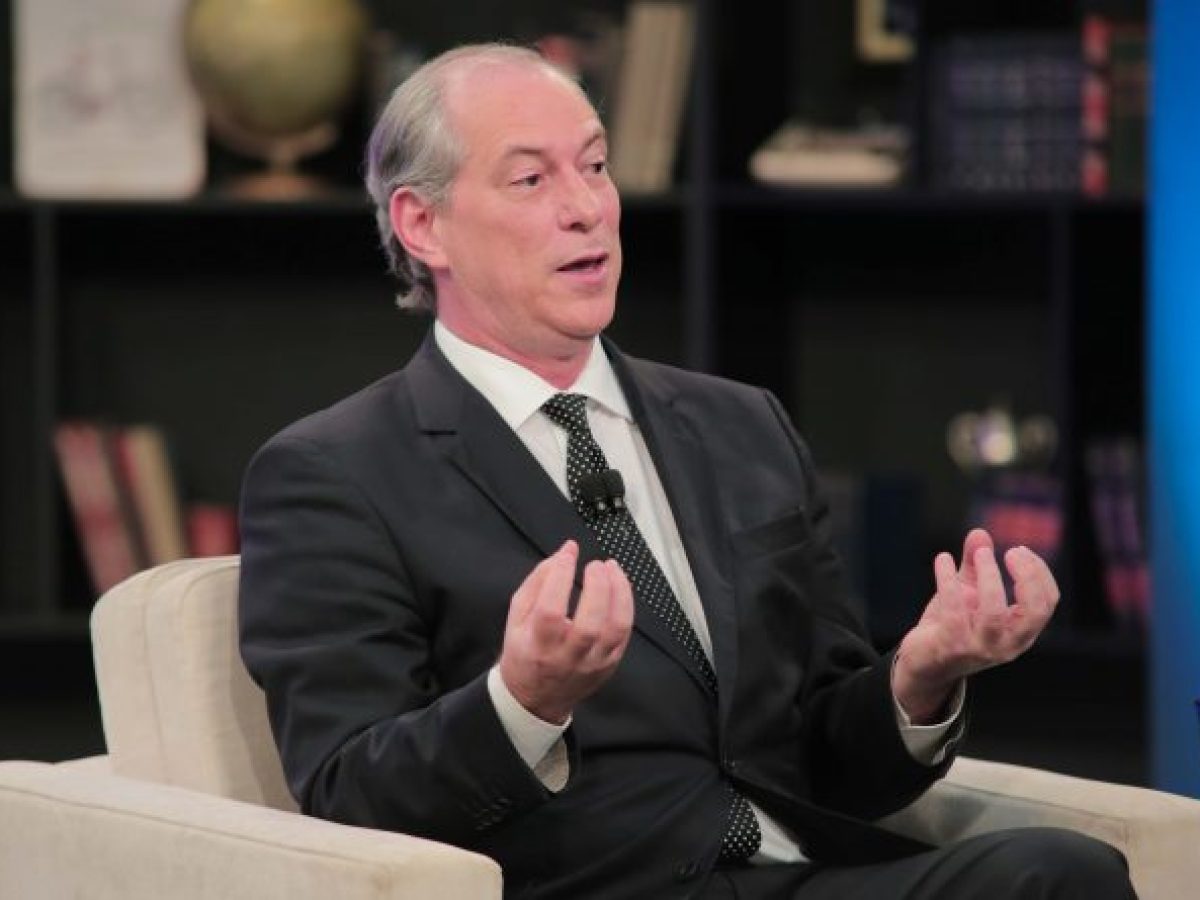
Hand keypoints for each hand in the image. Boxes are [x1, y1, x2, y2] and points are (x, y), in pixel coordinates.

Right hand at [499, 541, 634, 723]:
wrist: (536, 697)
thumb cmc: (526, 651)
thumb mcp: (516, 617)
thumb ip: (537, 582)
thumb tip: (563, 553)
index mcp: (537, 645)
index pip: (550, 610)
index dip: (560, 577)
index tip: (567, 555)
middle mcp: (566, 657)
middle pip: (589, 624)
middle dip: (597, 587)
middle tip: (595, 565)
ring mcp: (592, 663)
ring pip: (615, 629)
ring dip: (619, 594)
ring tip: (613, 569)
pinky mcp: (609, 664)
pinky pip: (625, 633)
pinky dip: (625, 606)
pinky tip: (619, 588)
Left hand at [893, 528, 1059, 722]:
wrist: (924, 661)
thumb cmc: (954, 624)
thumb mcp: (969, 592)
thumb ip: (975, 565)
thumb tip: (979, 533)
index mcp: (1021, 631)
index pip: (1046, 602)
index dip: (1038, 572)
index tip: (1018, 550)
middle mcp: (1008, 644)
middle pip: (1034, 611)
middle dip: (1027, 576)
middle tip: (1010, 552)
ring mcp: (980, 648)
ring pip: (994, 612)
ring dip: (989, 577)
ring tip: (980, 554)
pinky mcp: (952, 646)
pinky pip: (954, 611)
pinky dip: (948, 581)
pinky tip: (942, 559)